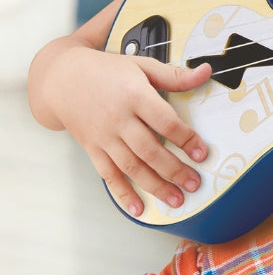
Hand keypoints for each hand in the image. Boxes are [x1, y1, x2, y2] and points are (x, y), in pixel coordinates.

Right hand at [49, 46, 211, 217]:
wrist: (64, 80)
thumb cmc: (107, 71)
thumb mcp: (142, 66)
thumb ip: (174, 75)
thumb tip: (206, 72)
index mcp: (135, 96)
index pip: (166, 122)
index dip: (186, 139)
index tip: (201, 153)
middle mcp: (119, 120)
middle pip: (150, 150)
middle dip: (174, 170)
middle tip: (194, 184)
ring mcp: (104, 137)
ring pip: (132, 167)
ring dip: (155, 186)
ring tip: (175, 200)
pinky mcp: (93, 149)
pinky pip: (108, 175)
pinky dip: (123, 193)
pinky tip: (137, 207)